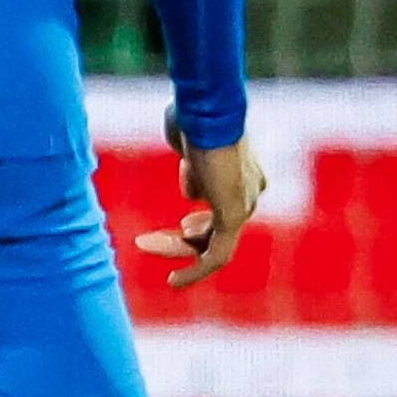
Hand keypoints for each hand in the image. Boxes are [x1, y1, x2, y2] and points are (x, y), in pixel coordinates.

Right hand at [133, 108, 265, 289]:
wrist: (207, 115)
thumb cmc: (193, 118)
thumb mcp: (188, 144)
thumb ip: (190, 164)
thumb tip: (191, 187)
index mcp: (243, 173)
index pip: (219, 206)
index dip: (198, 221)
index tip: (181, 225)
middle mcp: (250, 191)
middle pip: (215, 227)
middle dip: (182, 238)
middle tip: (148, 240)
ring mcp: (245, 205)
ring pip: (211, 242)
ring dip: (177, 248)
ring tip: (145, 244)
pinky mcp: (234, 217)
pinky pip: (216, 255)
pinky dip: (195, 271)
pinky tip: (173, 282)